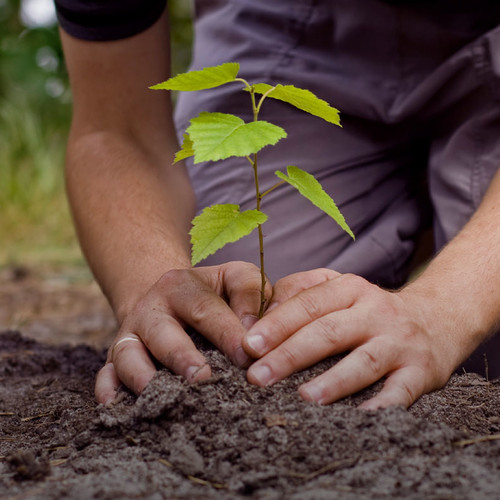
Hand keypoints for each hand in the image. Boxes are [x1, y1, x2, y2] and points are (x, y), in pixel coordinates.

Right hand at [95, 261, 270, 404]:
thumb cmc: (213, 293)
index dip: (226, 333)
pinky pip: (105, 374)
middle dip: (183, 358)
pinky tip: (116, 407)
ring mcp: (130, 333)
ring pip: (128, 354)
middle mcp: (151, 308)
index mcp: (182, 285)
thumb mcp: (233, 278)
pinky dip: (108, 390)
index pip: (205, 308)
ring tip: (167, 399)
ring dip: (145, 377)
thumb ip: (250, 294)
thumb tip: (254, 336)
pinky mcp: (115, 357)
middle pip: (163, 333)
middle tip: (204, 379)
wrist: (169, 297)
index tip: (246, 358)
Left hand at [242, 269, 455, 408]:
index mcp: (349, 289)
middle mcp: (375, 311)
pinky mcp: (421, 371)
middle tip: (258, 376)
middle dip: (290, 355)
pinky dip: (382, 406)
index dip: (277, 324)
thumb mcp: (339, 289)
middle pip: (328, 331)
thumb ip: (300, 293)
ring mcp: (399, 341)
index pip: (308, 304)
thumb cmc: (370, 310)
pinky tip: (359, 419)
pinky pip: (401, 391)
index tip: (249, 346)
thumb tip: (259, 315)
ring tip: (303, 398)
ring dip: (333, 381)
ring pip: (363, 361)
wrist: (435, 318)